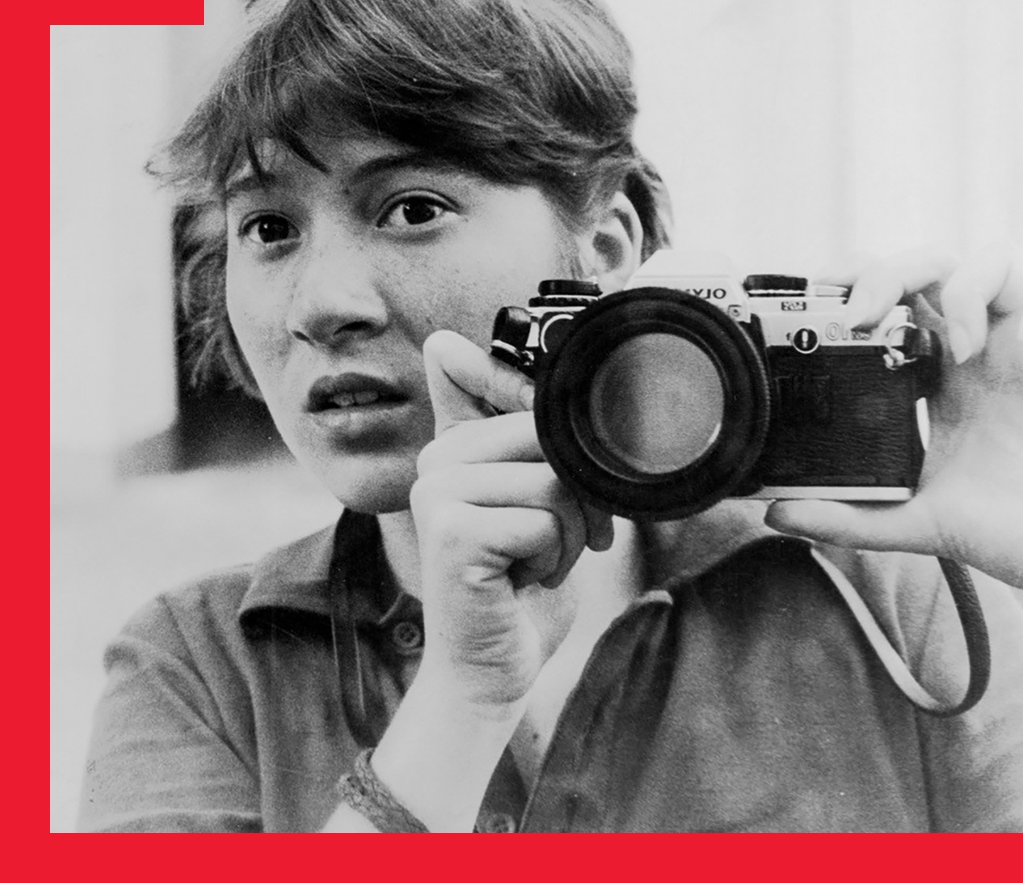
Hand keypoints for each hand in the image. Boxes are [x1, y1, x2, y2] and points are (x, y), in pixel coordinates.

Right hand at [409, 329, 613, 715]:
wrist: (491, 670)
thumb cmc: (521, 586)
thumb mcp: (533, 501)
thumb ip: (529, 441)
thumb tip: (493, 362)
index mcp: (453, 447)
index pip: (505, 385)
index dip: (541, 405)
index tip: (535, 436)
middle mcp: (435, 461)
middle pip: (548, 438)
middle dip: (577, 498)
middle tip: (558, 542)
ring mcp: (437, 493)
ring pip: (553, 482)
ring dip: (568, 536)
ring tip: (537, 564)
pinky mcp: (451, 531)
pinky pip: (543, 521)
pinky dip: (552, 560)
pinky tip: (520, 582)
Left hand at [764, 244, 1022, 588]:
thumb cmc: (1011, 529)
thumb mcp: (915, 521)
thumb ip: (848, 517)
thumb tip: (778, 512)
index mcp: (928, 384)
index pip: (880, 316)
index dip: (841, 302)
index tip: (803, 320)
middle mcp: (960, 354)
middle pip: (906, 276)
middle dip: (860, 274)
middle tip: (834, 313)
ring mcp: (999, 341)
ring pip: (949, 260)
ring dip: (903, 271)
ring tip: (874, 318)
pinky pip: (1008, 275)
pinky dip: (970, 292)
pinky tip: (959, 345)